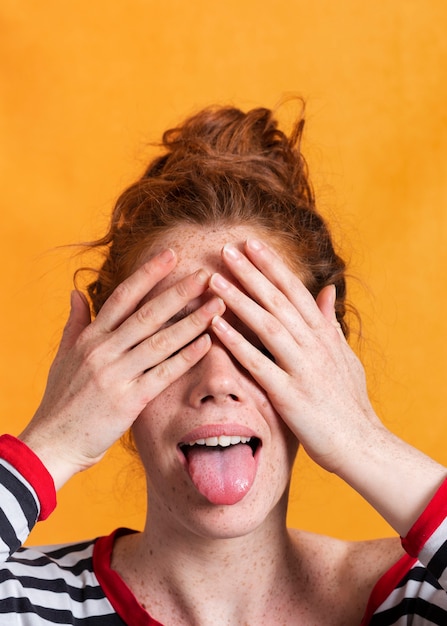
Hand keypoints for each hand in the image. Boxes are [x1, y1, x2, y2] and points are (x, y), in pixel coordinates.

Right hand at [20, 248, 224, 488]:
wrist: (53, 442)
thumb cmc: (60, 399)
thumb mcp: (63, 356)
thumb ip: (75, 323)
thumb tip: (75, 292)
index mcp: (90, 337)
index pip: (123, 297)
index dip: (148, 274)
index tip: (171, 255)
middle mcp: (103, 351)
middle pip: (147, 314)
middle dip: (179, 292)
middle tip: (205, 275)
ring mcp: (116, 375)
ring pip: (161, 341)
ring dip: (192, 321)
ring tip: (217, 305)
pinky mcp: (129, 401)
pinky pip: (163, 374)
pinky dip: (186, 357)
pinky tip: (207, 343)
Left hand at [208, 238, 445, 534]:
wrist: (361, 444)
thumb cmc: (349, 401)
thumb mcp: (344, 355)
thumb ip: (329, 322)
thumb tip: (326, 290)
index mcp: (323, 334)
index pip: (295, 290)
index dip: (272, 265)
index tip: (251, 244)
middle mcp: (313, 345)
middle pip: (278, 300)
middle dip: (251, 272)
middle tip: (226, 249)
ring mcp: (301, 368)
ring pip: (267, 324)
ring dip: (239, 300)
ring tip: (214, 280)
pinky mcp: (289, 395)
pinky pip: (258, 364)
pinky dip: (236, 343)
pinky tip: (215, 326)